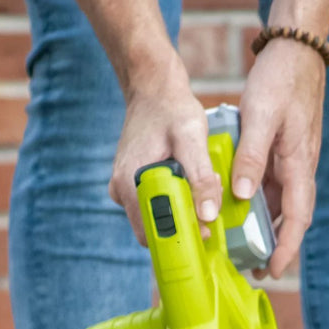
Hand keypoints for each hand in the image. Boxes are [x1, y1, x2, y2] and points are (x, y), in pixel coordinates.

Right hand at [109, 54, 222, 244]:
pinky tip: (188, 182)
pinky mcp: (132, 185)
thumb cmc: (171, 110)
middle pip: (154, 229)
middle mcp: (121, 191)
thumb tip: (208, 215)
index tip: (205, 230)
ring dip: (180, 211)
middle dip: (183, 224)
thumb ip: (200, 178)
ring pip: (155, 218)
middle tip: (206, 203)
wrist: (153, 90)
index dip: (179, 238)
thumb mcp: (192, 139)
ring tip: (199, 186)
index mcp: (129, 184)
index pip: (151, 234)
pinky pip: (154, 205)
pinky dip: (174, 200)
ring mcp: (124, 189)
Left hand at [233, 38, 325, 277]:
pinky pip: (273, 184)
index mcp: (299, 163)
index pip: (298, 218)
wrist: (296, 47)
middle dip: (275, 246)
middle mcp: (301, 166)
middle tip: (253, 269)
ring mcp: (294, 159)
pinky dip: (260, 201)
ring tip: (243, 246)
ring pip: (281, 203)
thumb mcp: (260, 116)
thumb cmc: (280, 79)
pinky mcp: (285, 150)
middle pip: (292, 217)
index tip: (272, 271)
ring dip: (266, 226)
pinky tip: (241, 207)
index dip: (287, 248)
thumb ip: (251, 156)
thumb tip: (242, 196)